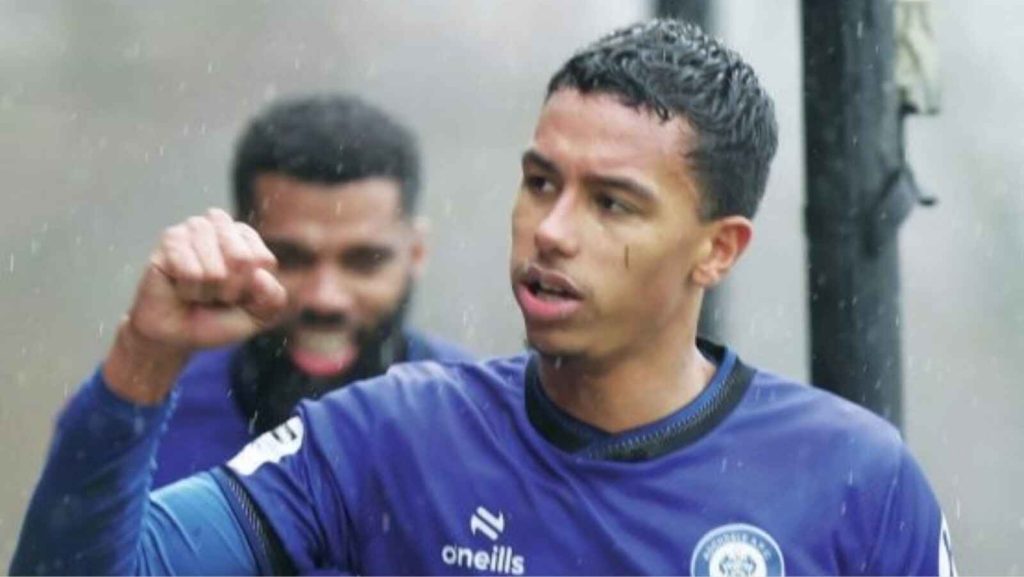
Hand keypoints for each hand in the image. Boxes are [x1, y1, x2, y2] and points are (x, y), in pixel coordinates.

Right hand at [104, 208, 286, 403]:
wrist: (176, 334)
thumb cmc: (217, 318)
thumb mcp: (257, 316)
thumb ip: (273, 299)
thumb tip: (260, 277)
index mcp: (247, 235)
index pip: (263, 260)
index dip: (250, 288)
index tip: (236, 294)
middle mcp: (220, 223)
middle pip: (242, 259)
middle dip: (230, 289)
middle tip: (215, 294)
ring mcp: (193, 227)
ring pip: (215, 270)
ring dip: (206, 292)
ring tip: (197, 290)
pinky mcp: (170, 239)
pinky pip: (190, 273)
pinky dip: (188, 290)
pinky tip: (179, 287)